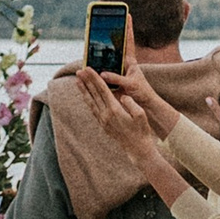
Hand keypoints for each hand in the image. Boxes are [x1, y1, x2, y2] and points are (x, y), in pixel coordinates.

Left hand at [59, 68, 174, 190]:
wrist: (138, 149)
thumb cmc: (142, 131)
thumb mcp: (140, 115)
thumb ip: (130, 103)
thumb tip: (122, 96)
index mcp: (114, 110)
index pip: (102, 90)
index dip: (94, 78)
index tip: (87, 69)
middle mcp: (105, 115)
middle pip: (93, 94)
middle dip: (86, 81)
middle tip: (79, 71)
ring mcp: (103, 121)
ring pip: (90, 102)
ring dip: (84, 90)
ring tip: (77, 81)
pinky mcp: (103, 125)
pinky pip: (93, 110)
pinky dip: (88, 101)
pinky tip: (86, 96)